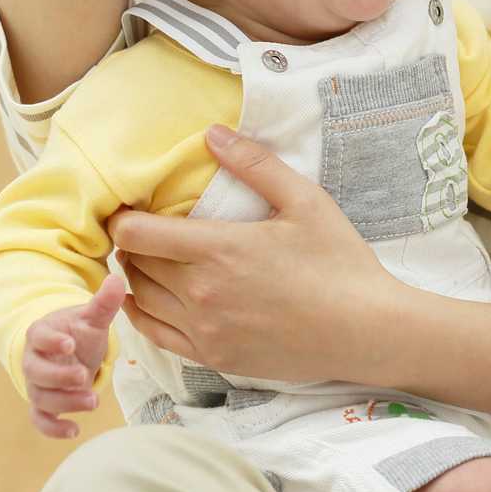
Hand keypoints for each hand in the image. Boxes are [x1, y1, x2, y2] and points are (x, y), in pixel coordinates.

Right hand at [20, 274, 125, 439]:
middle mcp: (34, 360)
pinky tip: (74, 431)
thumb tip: (117, 279)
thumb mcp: (92, 318)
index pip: (39, 336)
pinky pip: (40, 420)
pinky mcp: (43, 404)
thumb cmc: (79, 332)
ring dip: (64, 403)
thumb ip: (104, 303)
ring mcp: (37, 384)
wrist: (70, 350)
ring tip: (93, 402)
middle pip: (37, 372)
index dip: (52, 341)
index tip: (69, 343)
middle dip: (59, 376)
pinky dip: (53, 428)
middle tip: (84, 376)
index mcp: (42, 334)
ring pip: (41, 397)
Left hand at [107, 125, 404, 382]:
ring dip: (135, 276)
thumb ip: (256, 165)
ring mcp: (205, 330)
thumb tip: (212, 134)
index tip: (131, 206)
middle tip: (145, 227)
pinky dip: (142, 313)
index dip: (124, 217)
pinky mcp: (214, 357)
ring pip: (140, 300)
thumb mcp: (306, 202)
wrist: (366, 332)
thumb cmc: (340, 263)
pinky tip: (148, 298)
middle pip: (134, 264)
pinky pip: (154, 336)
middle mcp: (202, 294)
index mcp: (220, 250)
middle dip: (132, 243)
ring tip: (150, 258)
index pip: (137, 234)